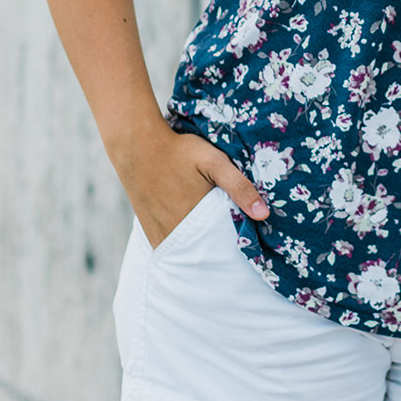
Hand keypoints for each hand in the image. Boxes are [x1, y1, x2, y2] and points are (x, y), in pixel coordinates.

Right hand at [113, 121, 268, 251]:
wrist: (137, 146)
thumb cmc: (179, 151)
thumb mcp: (214, 161)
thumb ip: (239, 186)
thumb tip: (263, 214)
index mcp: (197, 220)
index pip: (224, 246)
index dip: (237, 246)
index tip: (249, 244)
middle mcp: (176, 232)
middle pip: (206, 252)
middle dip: (220, 252)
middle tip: (232, 244)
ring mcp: (160, 233)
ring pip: (187, 254)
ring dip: (201, 251)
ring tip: (215, 243)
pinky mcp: (149, 231)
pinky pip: (170, 249)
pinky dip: (183, 249)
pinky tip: (193, 239)